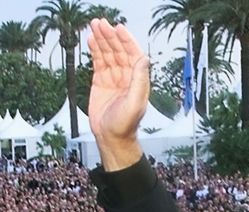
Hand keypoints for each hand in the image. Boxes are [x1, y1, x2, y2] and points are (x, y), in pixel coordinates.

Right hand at [88, 18, 147, 170]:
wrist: (111, 138)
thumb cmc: (125, 125)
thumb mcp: (134, 102)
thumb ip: (139, 80)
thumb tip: (144, 59)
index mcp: (138, 81)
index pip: (133, 55)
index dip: (126, 41)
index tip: (118, 29)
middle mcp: (127, 78)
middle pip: (119, 51)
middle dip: (110, 37)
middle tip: (101, 23)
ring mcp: (114, 79)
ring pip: (108, 55)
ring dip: (102, 40)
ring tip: (95, 26)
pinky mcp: (101, 83)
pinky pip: (99, 63)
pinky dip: (95, 51)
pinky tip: (92, 41)